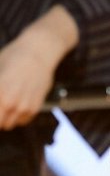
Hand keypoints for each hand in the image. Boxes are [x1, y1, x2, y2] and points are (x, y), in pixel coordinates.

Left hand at [0, 5, 78, 128]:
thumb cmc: (14, 56)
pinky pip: (22, 120)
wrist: (40, 51)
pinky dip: (18, 116)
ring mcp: (24, 107)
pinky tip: (17, 102)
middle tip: (0, 105)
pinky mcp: (35, 107)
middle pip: (0, 123)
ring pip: (9, 124)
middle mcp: (11, 103)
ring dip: (5, 117)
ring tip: (6, 103)